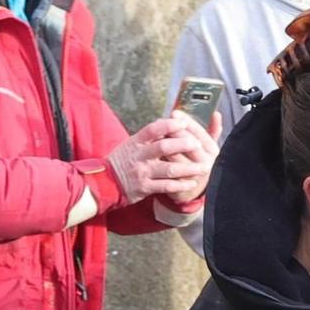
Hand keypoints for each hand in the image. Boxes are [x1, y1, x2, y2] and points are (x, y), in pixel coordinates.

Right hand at [105, 114, 219, 205]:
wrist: (105, 182)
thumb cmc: (123, 160)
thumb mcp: (131, 144)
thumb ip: (149, 137)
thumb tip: (169, 123)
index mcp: (136, 142)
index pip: (153, 129)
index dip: (169, 125)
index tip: (183, 122)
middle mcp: (139, 156)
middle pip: (164, 147)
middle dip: (183, 145)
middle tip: (198, 144)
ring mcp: (142, 173)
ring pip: (169, 169)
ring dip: (188, 168)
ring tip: (203, 167)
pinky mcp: (145, 188)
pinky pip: (166, 186)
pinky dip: (181, 185)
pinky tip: (192, 183)